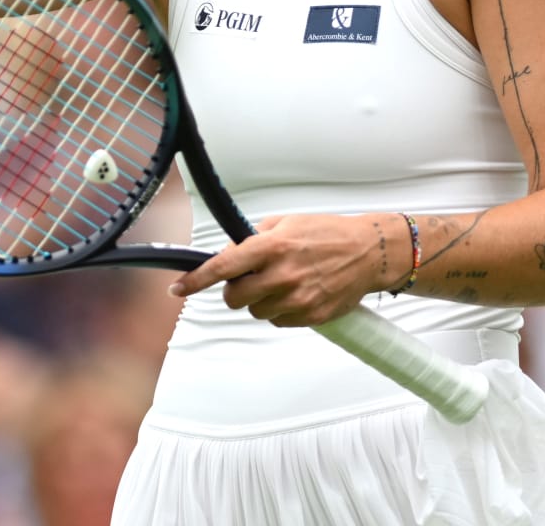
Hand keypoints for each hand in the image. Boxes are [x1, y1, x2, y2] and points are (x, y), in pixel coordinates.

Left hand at [170, 214, 384, 326]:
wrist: (368, 252)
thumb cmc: (327, 232)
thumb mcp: (287, 223)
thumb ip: (253, 238)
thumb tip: (226, 254)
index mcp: (272, 246)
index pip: (223, 267)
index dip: (196, 280)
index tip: (177, 289)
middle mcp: (282, 274)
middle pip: (234, 297)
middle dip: (235, 288)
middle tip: (250, 276)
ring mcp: (296, 299)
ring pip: (255, 311)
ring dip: (260, 299)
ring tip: (283, 280)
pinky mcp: (310, 317)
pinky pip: (277, 321)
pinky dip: (280, 309)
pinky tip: (297, 292)